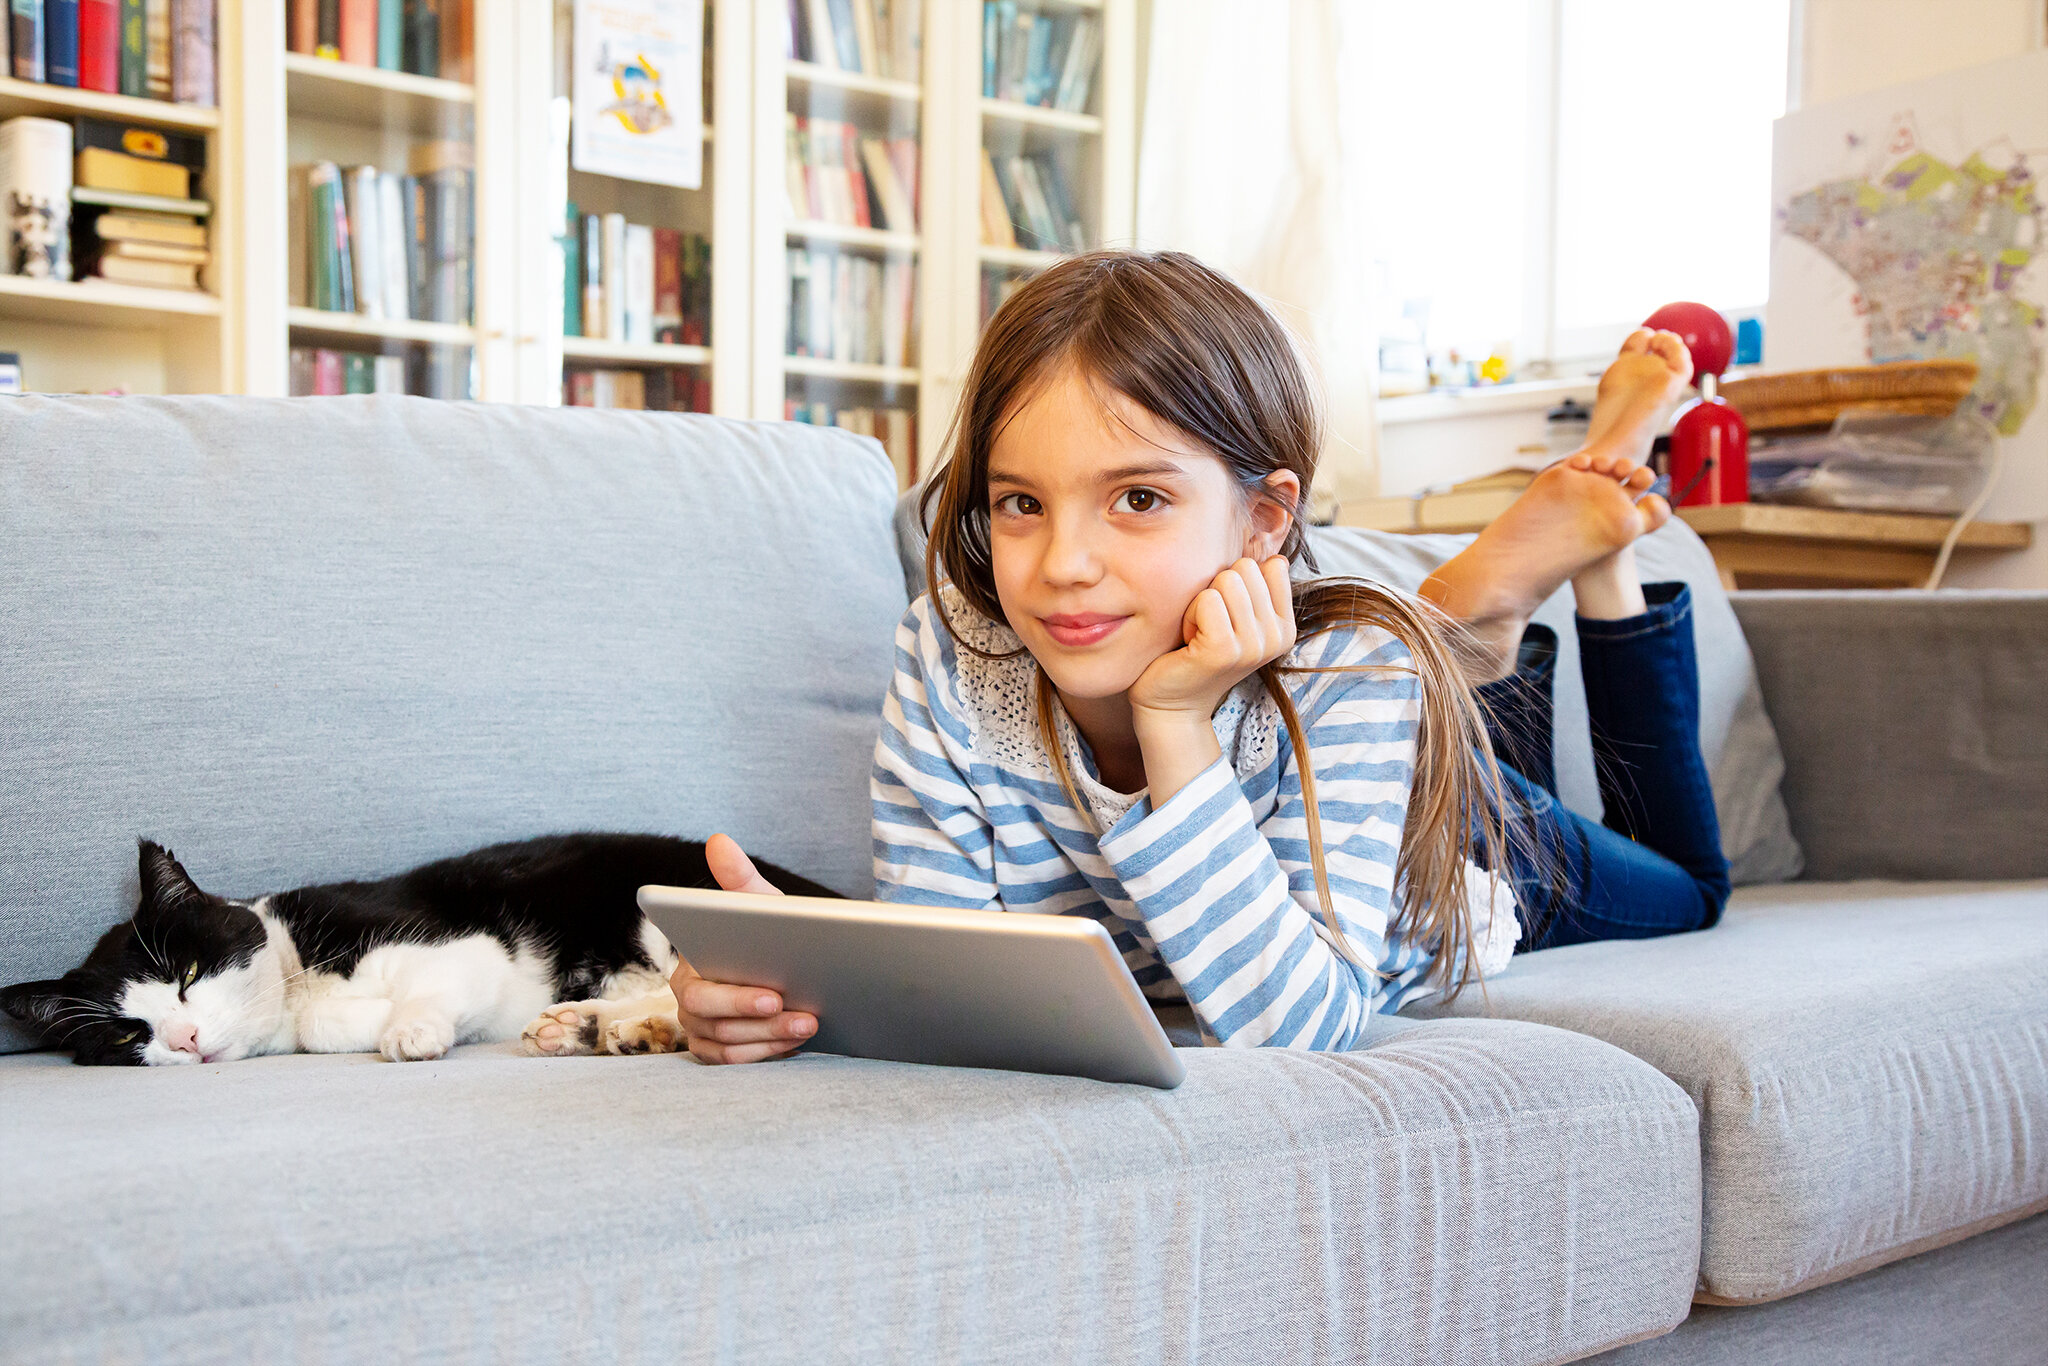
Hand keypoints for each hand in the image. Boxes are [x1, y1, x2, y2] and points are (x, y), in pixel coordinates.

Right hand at [668, 834, 817, 1063]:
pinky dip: (768, 1052)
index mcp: (689, 967)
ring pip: (730, 1044)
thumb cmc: (765, 933)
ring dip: (774, 1037)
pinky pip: (736, 1061)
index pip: (700, 989)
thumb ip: (739, 878)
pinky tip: (797, 1040)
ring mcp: (700, 1030)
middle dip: (762, 1021)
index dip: (736, 998)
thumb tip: (719, 841)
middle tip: (804, 1015)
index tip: (774, 995)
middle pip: (715, 1023)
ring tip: (811, 1024)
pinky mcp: (715, 1051)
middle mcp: (687, 1002)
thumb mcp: (758, 906)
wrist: (784, 964)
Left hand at [1128, 556, 1296, 722]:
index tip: (1227, 614)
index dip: (1238, 581)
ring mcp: (1253, 646)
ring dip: (1201, 603)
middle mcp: (1277, 637)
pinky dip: (1189, 615)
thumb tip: (1272, 550)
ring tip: (1199, 633)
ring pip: (1226, 580)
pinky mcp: (1224, 650)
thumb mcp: (1237, 617)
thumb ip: (1255, 586)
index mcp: (1285, 627)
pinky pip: (1207, 599)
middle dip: (1217, 589)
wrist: (1173, 703)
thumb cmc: (1199, 651)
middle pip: (1245, 568)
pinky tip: (1190, 641)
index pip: (1271, 565)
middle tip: (1208, 625)